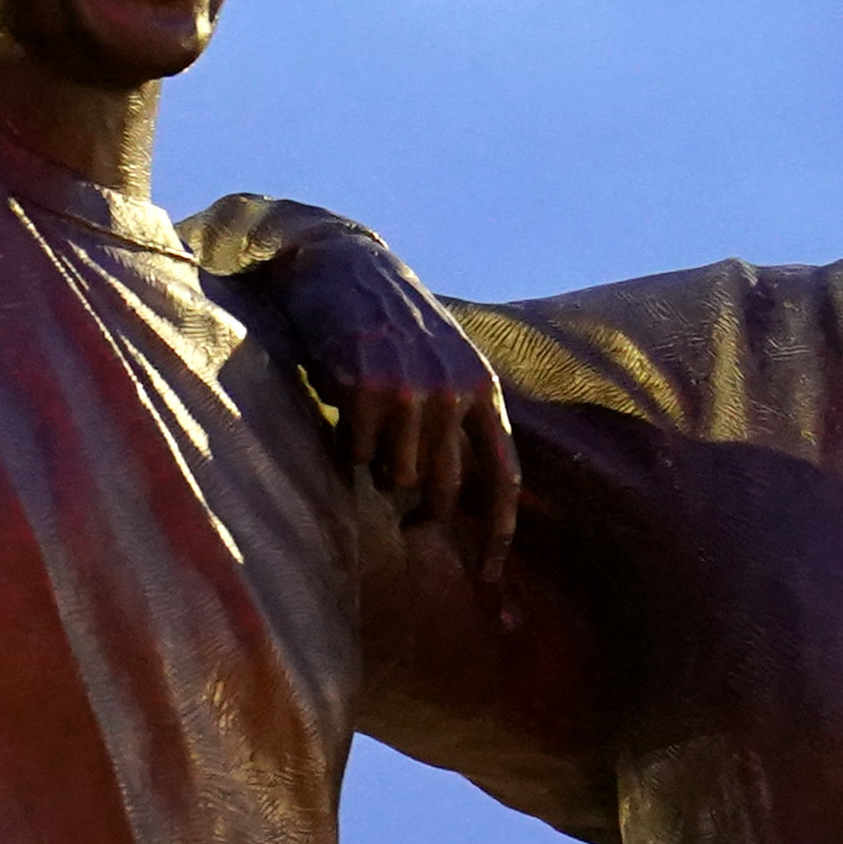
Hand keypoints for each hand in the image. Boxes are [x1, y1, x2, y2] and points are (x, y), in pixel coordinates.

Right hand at [262, 230, 521, 566]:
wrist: (344, 265)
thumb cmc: (392, 325)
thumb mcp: (445, 364)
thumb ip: (458, 421)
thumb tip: (451, 506)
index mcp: (481, 388)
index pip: (502, 477)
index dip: (497, 534)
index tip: (489, 578)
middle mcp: (452, 391)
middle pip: (443, 491)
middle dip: (422, 515)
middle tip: (406, 525)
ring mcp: (409, 389)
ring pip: (393, 477)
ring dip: (376, 466)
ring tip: (367, 428)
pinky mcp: (364, 388)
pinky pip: (353, 453)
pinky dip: (344, 441)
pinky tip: (340, 403)